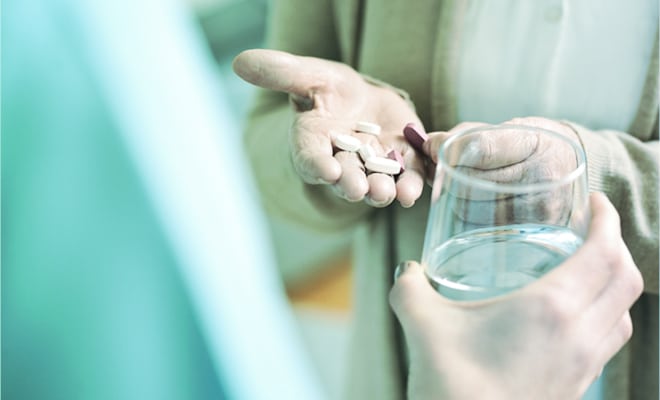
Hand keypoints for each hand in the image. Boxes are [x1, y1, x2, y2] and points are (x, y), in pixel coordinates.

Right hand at [232, 49, 425, 207]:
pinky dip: (410, 186)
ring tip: (387, 193)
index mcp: (314, 142)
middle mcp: (342, 161)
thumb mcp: (309, 76)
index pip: (311, 157)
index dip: (318, 165)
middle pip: (345, 176)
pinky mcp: (402, 163)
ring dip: (381, 190)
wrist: (363, 102)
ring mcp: (373, 166)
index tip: (326, 170)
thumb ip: (282, 73)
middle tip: (357, 189)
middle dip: (351, 184)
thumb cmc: (330, 90)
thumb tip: (240, 62)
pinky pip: (406, 178)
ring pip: (376, 182)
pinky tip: (413, 192)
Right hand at [390, 192, 642, 399]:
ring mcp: (583, 366)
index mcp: (552, 308)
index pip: (605, 253)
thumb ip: (410, 287)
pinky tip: (567, 319)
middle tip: (591, 229)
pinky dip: (604, 317)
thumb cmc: (453, 386)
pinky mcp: (575, 388)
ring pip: (624, 314)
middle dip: (617, 245)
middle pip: (628, 280)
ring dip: (615, 284)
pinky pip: (607, 342)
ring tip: (585, 270)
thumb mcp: (423, 323)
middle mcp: (580, 334)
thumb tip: (407, 270)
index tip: (595, 203)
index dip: (608, 220)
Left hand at [423, 117, 582, 224]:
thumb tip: (425, 145)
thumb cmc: (530, 146)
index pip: (480, 147)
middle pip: (469, 180)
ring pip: (469, 207)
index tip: (431, 146)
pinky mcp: (531, 233)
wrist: (571, 171)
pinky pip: (479, 227)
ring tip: (463, 186)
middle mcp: (541, 177)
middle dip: (448, 174)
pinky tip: (477, 204)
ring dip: (456, 197)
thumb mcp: (506, 129)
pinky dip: (468, 215)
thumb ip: (464, 135)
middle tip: (444, 169)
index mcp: (534, 143)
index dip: (447, 148)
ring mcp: (539, 209)